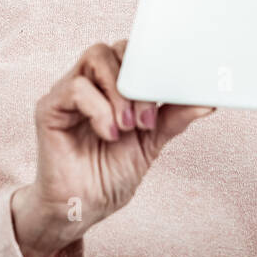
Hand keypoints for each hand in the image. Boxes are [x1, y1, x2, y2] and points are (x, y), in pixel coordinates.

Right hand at [16, 40, 215, 256]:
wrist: (82, 208)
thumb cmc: (108, 175)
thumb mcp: (151, 143)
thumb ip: (173, 118)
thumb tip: (207, 100)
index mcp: (112, 88)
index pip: (133, 53)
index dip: (153, 66)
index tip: (172, 92)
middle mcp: (90, 83)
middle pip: (114, 48)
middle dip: (138, 81)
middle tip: (147, 119)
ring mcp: (68, 93)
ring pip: (96, 57)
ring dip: (120, 93)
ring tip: (129, 127)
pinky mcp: (49, 108)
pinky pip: (76, 87)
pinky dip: (99, 109)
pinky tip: (109, 133)